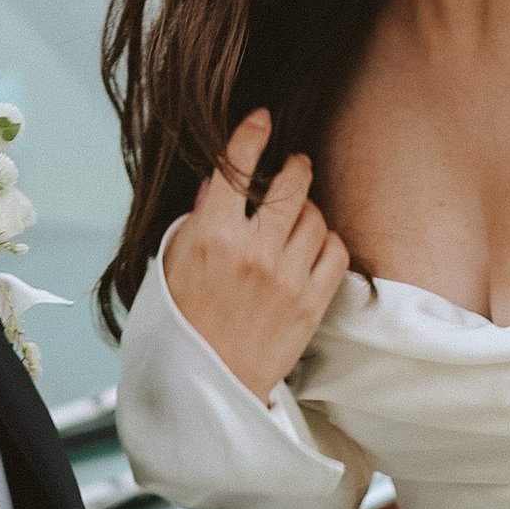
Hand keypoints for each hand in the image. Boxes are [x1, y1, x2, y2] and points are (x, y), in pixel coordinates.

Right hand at [163, 109, 349, 403]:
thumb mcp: (173, 264)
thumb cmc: (183, 325)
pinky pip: (336, 252)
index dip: (252, 133)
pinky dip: (328, 242)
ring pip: (315, 215)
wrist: (206, 388)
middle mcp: (253, 252)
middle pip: (291, 183)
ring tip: (297, 217)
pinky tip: (313, 247)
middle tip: (293, 167)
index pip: (236, 165)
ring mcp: (286, 279)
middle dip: (294, 167)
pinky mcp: (311, 305)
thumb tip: (218, 183)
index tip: (261, 120)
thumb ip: (197, 218)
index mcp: (211, 236)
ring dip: (308, 208)